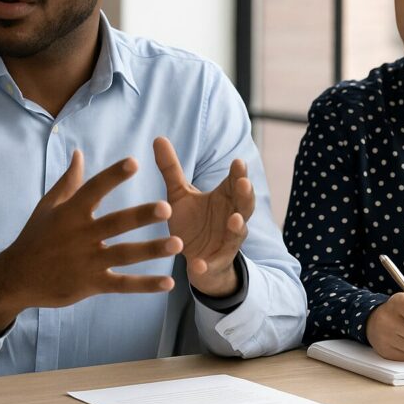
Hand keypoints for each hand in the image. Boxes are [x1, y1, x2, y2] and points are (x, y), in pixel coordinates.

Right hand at [0, 150, 183, 335]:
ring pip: (124, 254)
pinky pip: (122, 284)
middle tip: (167, 208)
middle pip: (116, 223)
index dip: (113, 176)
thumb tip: (79, 153)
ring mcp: (87, 261)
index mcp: (71, 213)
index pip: (94, 189)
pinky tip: (168, 283)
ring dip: (151, 250)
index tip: (134, 162)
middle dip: (141, 215)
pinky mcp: (91, 283)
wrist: (17, 276)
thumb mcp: (48, 206)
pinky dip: (145, 285)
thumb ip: (68, 181)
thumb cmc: (35, 237)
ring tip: (177, 245)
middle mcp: (81, 235)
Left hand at [153, 137, 253, 296]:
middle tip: (244, 183)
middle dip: (246, 195)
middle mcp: (231, 218)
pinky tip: (198, 265)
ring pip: (237, 234)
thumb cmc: (193, 221)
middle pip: (244, 205)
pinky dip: (206, 266)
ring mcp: (225, 242)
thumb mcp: (179, 194)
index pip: (235, 183)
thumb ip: (171, 169)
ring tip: (234, 220)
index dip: (239, 174)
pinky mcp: (212, 264)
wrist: (197, 260)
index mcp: (224, 199)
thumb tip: (158, 137)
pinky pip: (211, 265)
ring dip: (237, 227)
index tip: (238, 161)